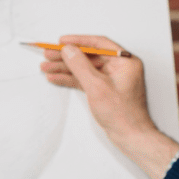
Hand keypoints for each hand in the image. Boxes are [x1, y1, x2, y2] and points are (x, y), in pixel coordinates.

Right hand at [39, 34, 178, 178]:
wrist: (131, 136)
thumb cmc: (123, 115)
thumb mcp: (97, 86)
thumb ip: (80, 66)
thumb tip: (68, 50)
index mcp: (125, 61)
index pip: (99, 43)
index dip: (78, 41)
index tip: (62, 41)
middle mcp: (120, 68)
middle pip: (89, 56)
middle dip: (67, 56)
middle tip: (49, 54)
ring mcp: (112, 79)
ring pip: (84, 69)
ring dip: (65, 68)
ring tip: (47, 67)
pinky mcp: (105, 90)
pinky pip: (85, 80)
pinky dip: (70, 79)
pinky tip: (57, 78)